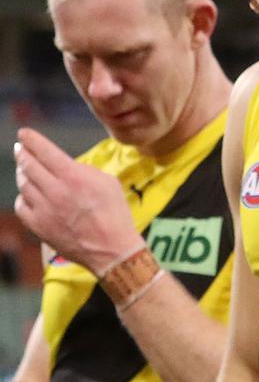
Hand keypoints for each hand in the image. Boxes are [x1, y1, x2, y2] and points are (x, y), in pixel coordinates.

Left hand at [13, 128, 142, 275]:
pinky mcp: (38, 226)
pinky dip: (23, 196)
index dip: (31, 140)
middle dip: (22, 153)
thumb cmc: (115, 213)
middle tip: (20, 148)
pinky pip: (21, 205)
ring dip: (22, 173)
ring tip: (25, 169)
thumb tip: (65, 164)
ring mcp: (44, 209)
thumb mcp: (108, 182)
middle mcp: (55, 190)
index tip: (23, 133)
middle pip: (28, 165)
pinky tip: (29, 194)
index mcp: (74, 176)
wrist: (111, 249)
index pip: (44, 151)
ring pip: (23, 184)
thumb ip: (83, 170)